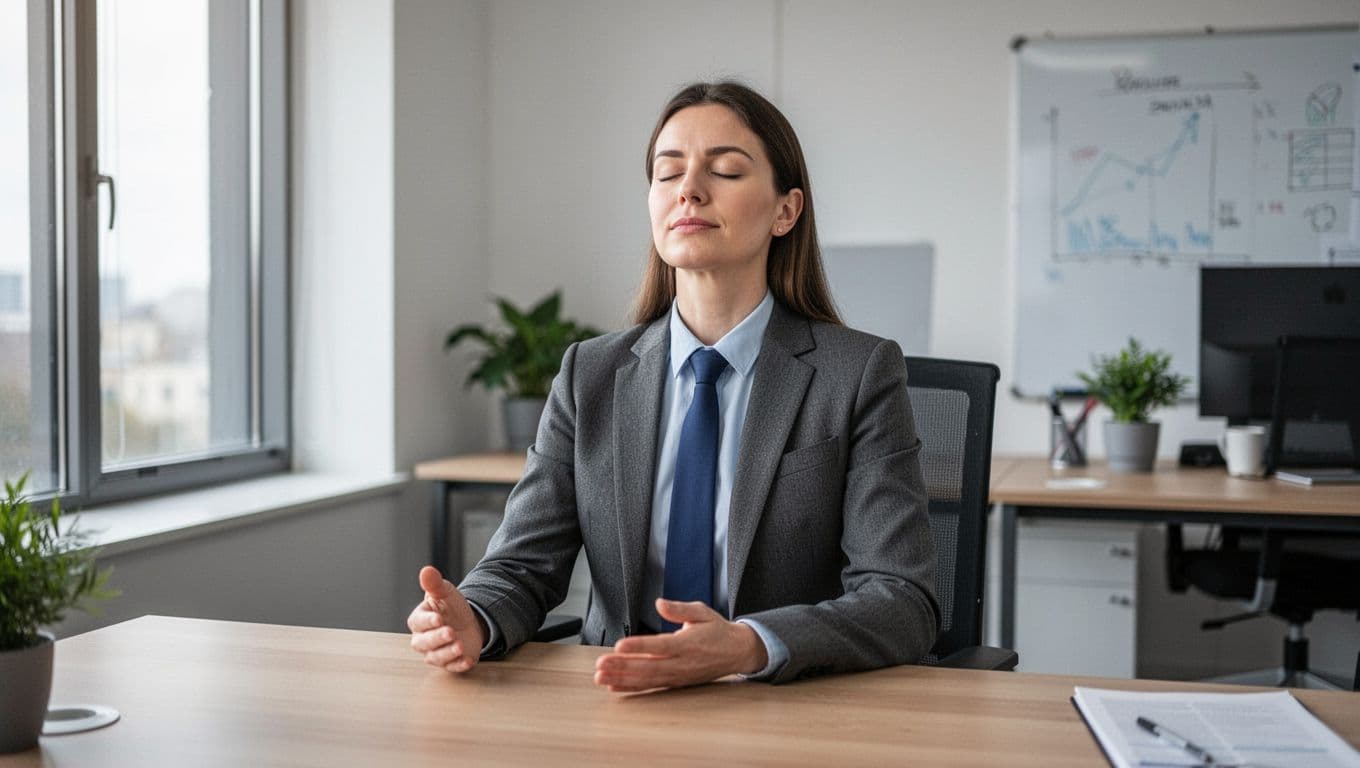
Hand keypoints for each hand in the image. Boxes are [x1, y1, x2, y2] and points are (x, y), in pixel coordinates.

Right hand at [407, 565, 486, 672]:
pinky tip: (468, 660)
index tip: (438, 618)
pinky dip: (459, 665)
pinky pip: (452, 668)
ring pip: (436, 657)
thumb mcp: (446, 593)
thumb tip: (426, 570)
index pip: (418, 622)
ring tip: (460, 645)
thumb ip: (434, 584)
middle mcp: (423, 639)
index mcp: (420, 620)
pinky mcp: (450, 663)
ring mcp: (436, 653)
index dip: (427, 621)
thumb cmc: (451, 608)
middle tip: (450, 632)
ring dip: (448, 653)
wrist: (469, 621)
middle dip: (437, 639)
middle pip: (423, 643)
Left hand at [592, 599, 768, 692]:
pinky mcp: (676, 683)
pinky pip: (651, 687)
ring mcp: (678, 676)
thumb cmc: (718, 631)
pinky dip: (632, 688)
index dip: (639, 646)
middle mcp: (681, 663)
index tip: (619, 646)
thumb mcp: (702, 612)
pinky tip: (614, 687)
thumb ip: (679, 609)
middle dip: (622, 667)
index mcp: (688, 643)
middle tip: (600, 666)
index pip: (660, 646)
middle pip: (648, 667)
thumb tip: (659, 603)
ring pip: (646, 680)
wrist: (737, 653)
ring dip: (622, 680)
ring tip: (601, 678)